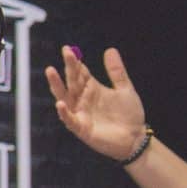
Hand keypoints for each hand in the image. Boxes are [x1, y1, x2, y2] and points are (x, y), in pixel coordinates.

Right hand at [44, 44, 146, 160]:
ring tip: (51, 72)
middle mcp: (83, 100)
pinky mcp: (82, 128)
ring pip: (65, 98)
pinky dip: (64, 112)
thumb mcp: (125, 89)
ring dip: (57, 86)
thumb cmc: (129, 115)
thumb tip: (110, 49)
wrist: (136, 138)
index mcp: (92, 89)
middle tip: (65, 53)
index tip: (67, 49)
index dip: (74, 61)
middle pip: (72, 82)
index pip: (80, 72)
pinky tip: (60, 103)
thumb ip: (116, 72)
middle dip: (68, 68)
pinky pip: (70, 120)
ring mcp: (81, 113)